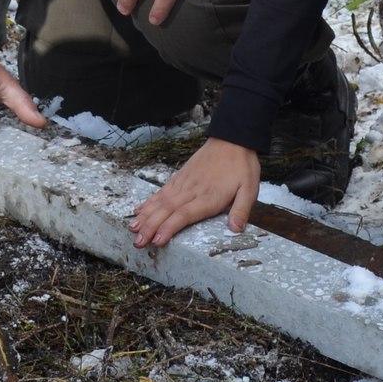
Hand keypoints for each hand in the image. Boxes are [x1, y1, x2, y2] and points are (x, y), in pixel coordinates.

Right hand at [129, 138, 259, 250]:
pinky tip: (139, 210)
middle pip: (167, 211)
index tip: (158, 240)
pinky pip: (161, 192)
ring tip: (133, 229)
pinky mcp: (179, 177)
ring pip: (160, 202)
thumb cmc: (241, 166)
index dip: (169, 228)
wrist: (232, 139)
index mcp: (208, 197)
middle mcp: (191, 191)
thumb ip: (241, 210)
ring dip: (145, 216)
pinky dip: (149, 202)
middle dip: (150, 227)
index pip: (184, 215)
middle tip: (138, 242)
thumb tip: (236, 229)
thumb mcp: (249, 189)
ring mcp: (183, 183)